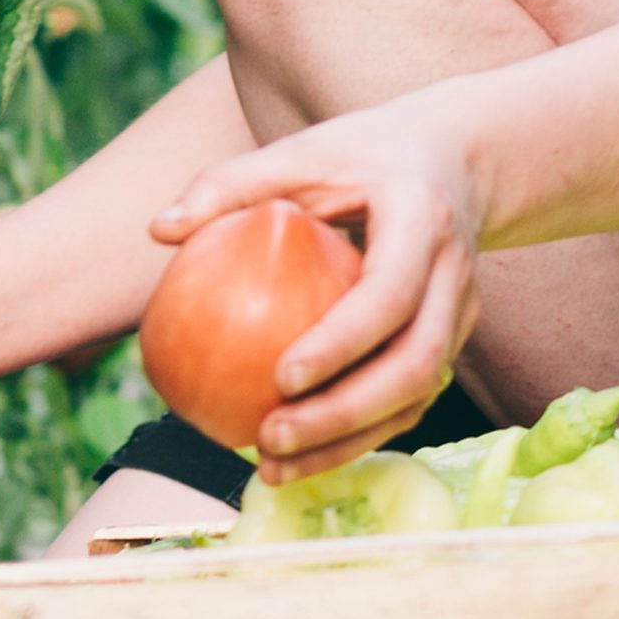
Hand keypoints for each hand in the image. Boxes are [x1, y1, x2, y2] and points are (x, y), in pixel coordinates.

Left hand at [148, 96, 487, 486]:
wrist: (456, 159)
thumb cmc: (361, 153)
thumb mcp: (303, 151)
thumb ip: (232, 184)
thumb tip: (158, 230)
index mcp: (422, 222)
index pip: (390, 296)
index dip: (341, 344)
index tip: (279, 378)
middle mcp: (454, 276)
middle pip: (415, 366)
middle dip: (344, 416)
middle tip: (268, 439)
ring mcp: (460, 316)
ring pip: (416, 397)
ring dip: (349, 442)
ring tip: (272, 467)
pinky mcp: (449, 342)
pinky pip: (407, 402)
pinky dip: (357, 437)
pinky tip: (297, 456)